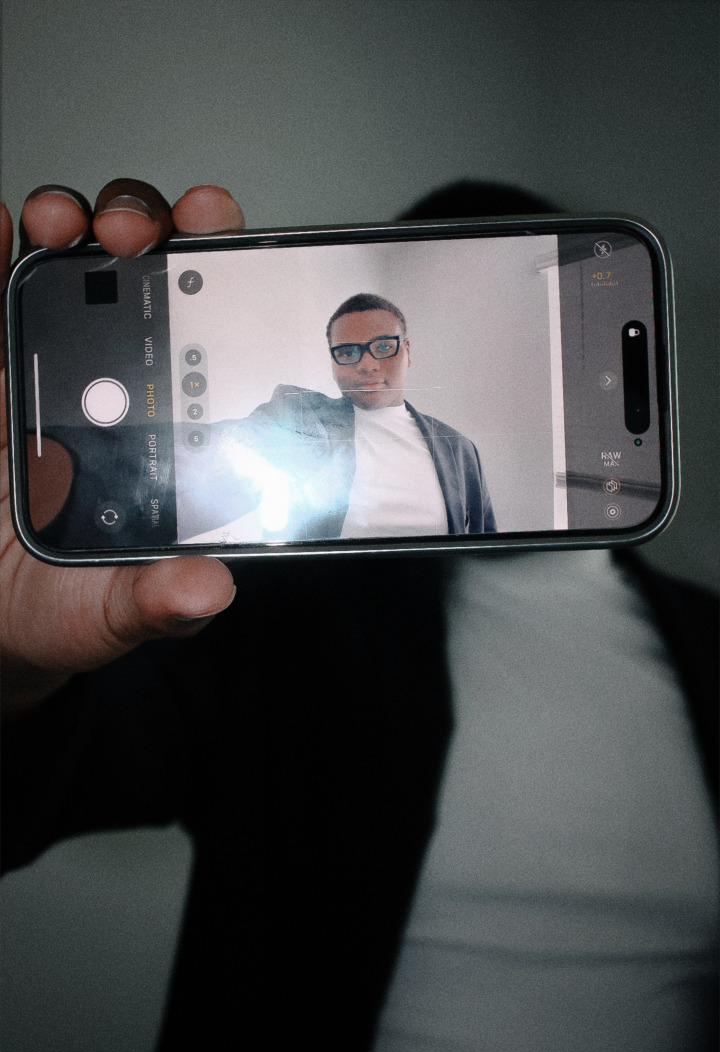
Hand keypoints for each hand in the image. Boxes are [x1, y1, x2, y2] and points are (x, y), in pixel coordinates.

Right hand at [1, 180, 244, 715]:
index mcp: (164, 425)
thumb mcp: (112, 612)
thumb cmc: (63, 607)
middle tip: (129, 232)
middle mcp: (108, 384)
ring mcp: (38, 372)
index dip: (216, 269)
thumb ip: (155, 600)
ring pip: (54, 272)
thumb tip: (208, 588)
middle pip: (133, 274)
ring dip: (60, 228)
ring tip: (58, 222)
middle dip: (138, 227)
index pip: (204, 330)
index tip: (214, 233)